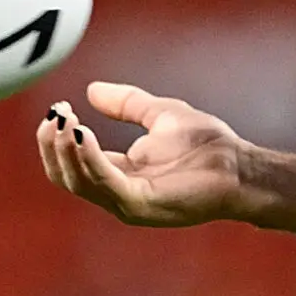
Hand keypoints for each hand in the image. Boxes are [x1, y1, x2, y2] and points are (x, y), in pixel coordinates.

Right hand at [35, 82, 253, 227]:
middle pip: (65, 176)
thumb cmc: (208, 145)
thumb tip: (90, 90)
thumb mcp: (159, 114)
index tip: (58, 108)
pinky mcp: (141, 205)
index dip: (59, 136)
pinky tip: (83, 134)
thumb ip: (126, 104)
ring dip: (66, 150)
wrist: (242, 166)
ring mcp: (127, 203)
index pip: (71, 162)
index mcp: (119, 173)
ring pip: (79, 182)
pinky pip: (104, 183)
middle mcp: (117, 193)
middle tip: (55, 115)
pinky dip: (89, 159)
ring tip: (65, 121)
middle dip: (53, 145)